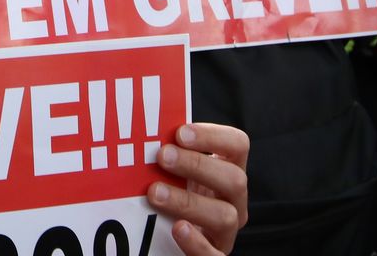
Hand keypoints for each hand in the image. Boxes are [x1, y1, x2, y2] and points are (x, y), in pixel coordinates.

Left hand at [147, 123, 249, 254]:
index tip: (180, 133)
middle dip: (197, 165)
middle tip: (162, 156)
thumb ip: (169, 155)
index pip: (237, 145)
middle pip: (234, 179)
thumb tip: (139, 134)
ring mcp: (227, 231)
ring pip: (224, 215)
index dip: (213, 136)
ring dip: (189, 201)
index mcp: (227, 171)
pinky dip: (196, 242)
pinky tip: (177, 228)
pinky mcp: (215, 255)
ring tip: (155, 193)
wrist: (166, 241)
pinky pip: (214, 255)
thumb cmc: (172, 196)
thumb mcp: (174, 174)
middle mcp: (234, 200)